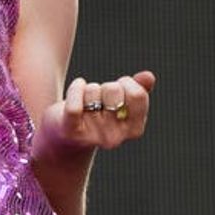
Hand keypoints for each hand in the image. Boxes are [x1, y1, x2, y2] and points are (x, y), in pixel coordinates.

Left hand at [38, 71, 155, 152]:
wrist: (66, 137)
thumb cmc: (98, 114)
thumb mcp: (120, 103)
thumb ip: (138, 90)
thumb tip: (149, 77)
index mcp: (133, 130)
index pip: (138, 95)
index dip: (128, 83)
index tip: (120, 85)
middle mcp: (114, 137)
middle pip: (114, 90)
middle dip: (105, 86)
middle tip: (100, 98)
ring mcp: (92, 136)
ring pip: (92, 92)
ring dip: (88, 90)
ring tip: (85, 103)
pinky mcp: (70, 131)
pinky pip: (74, 104)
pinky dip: (75, 88)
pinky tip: (78, 85)